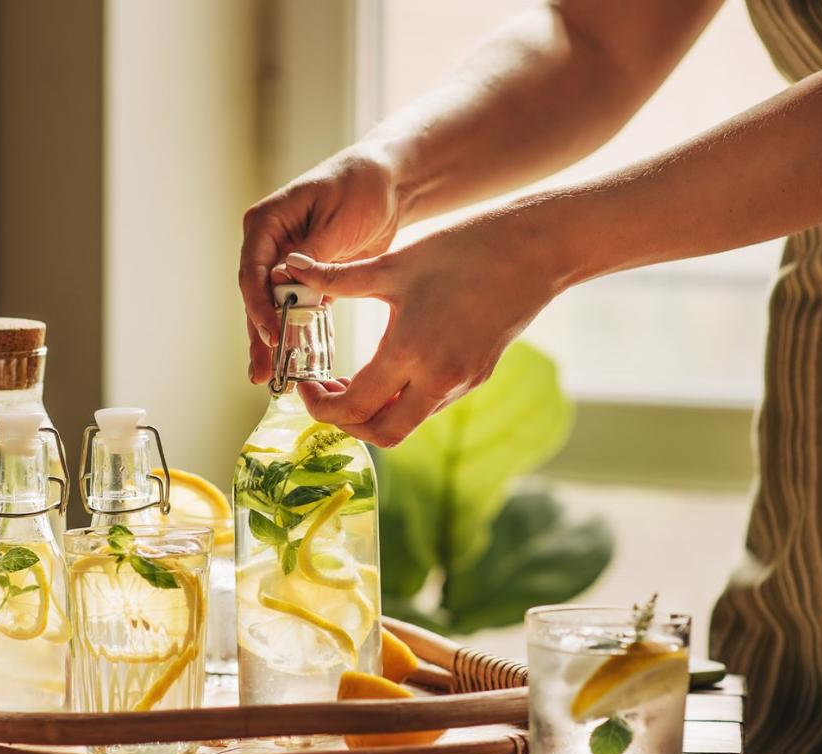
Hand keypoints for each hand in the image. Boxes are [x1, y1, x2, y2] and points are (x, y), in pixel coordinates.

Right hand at [239, 146, 402, 383]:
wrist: (390, 182)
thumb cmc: (363, 188)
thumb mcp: (338, 221)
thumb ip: (312, 255)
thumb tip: (284, 283)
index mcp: (266, 222)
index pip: (252, 271)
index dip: (258, 306)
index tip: (272, 335)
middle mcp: (268, 243)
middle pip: (256, 296)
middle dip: (259, 335)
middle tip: (262, 372)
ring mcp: (285, 261)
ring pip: (272, 307)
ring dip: (272, 341)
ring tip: (269, 377)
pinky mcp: (306, 277)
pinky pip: (294, 309)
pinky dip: (294, 334)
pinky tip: (291, 362)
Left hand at [283, 207, 562, 446]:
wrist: (533, 251)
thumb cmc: (461, 250)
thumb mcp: (391, 265)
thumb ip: (337, 277)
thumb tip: (288, 266)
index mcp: (410, 351)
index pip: (353, 406)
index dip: (320, 404)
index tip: (305, 384)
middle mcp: (437, 378)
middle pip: (381, 434)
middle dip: (345, 423)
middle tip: (325, 393)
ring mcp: (462, 383)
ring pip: (406, 423)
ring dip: (373, 412)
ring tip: (348, 380)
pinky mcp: (477, 378)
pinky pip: (429, 406)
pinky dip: (400, 400)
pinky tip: (386, 370)